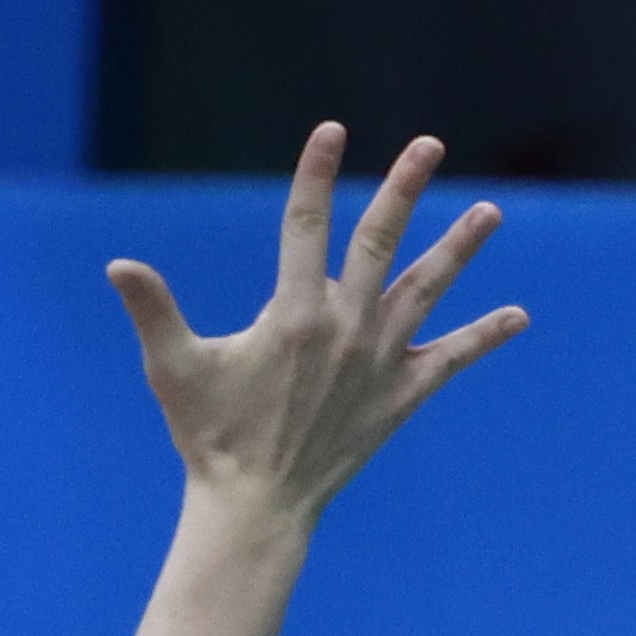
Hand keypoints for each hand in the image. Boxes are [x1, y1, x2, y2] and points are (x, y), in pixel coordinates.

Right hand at [109, 128, 524, 522]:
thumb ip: (153, 311)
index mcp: (292, 314)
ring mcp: (379, 360)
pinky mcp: (400, 394)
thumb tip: (118, 265)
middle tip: (429, 144)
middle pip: (380, 242)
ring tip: (490, 212)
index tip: (330, 130)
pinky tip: (518, 317)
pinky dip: (483, 337)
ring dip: (459, 249)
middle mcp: (344, 328)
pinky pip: (449, 359)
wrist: (258, 505)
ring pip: (426, 290)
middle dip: (404, 188)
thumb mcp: (175, 368)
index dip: (316, 175)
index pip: (306, 225)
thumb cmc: (209, 434)